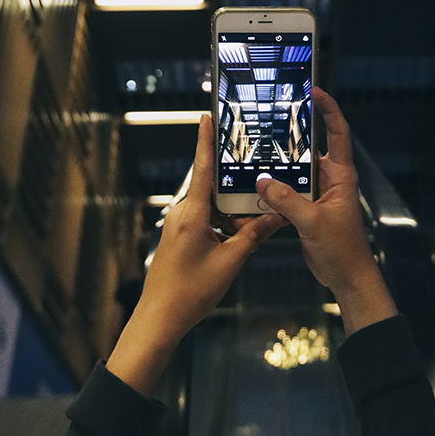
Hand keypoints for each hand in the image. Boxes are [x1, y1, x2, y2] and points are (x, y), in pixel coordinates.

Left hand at [107, 114, 282, 394]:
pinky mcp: (179, 237)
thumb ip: (253, 236)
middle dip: (236, 191)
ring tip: (254, 223)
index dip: (206, 140)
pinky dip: (223, 225)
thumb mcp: (230, 262)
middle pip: (212, 188)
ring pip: (211, 207)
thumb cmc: (190, 292)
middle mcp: (182, 213)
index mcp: (191, 214)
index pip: (202, 168)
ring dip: (232, 214)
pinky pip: (205, 220)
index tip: (207, 115)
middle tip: (259, 188)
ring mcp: (179, 225)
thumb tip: (276, 216)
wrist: (159, 320)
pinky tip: (239, 237)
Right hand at [255, 87, 396, 334]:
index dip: (328, 109)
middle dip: (293, 132)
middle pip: (311, 147)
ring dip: (280, 163)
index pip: (337, 132)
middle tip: (272, 114)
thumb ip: (287, 201)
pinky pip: (288, 191)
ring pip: (296, 170)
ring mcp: (318, 194)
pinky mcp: (307, 209)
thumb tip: (262, 181)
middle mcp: (330, 179)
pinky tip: (255, 185)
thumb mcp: (313, 222)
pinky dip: (274, 188)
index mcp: (341, 175)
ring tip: (256, 146)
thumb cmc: (342, 249)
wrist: (347, 279)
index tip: (314, 90)